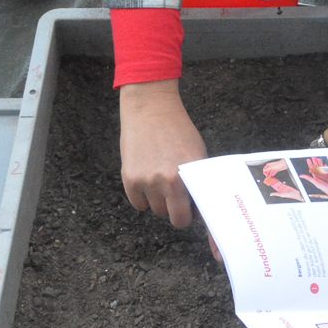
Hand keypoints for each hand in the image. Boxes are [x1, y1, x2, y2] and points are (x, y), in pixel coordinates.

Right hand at [118, 81, 206, 226]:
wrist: (151, 109)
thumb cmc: (178, 131)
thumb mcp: (197, 155)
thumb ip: (197, 181)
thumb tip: (198, 205)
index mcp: (190, 176)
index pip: (194, 213)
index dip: (194, 215)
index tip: (194, 214)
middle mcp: (168, 181)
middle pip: (175, 218)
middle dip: (177, 211)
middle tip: (178, 198)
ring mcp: (147, 181)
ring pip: (156, 210)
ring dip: (160, 202)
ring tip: (161, 181)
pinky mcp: (129, 179)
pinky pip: (138, 204)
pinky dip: (143, 197)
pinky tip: (148, 180)